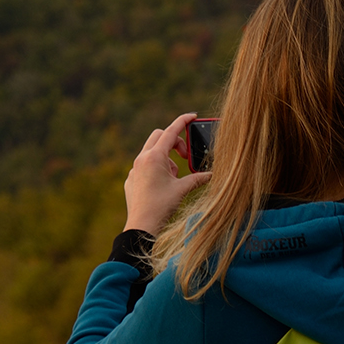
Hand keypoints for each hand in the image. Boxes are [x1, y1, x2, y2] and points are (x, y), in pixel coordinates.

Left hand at [124, 115, 210, 231]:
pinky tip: (161, 186)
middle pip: (159, 136)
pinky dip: (156, 169)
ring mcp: (134, 169)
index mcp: (154, 157)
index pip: (171, 131)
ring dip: (166, 158)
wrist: (141, 227)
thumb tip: (212, 174)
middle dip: (174, 142)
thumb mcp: (182, 189)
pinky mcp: (131, 179)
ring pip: (151, 152)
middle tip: (185, 156)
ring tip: (174, 177)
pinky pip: (144, 166)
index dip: (183, 121)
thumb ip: (198, 178)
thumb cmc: (161, 207)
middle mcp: (142, 159)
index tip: (192, 116)